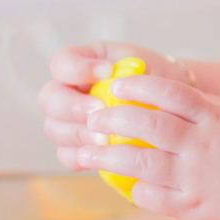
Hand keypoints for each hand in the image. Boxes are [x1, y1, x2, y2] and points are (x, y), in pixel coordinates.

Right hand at [39, 42, 193, 171]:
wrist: (170, 107)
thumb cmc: (155, 81)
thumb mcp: (143, 66)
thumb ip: (128, 72)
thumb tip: (115, 85)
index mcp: (82, 66)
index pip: (61, 63)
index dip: (75, 69)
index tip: (106, 71)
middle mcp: (69, 93)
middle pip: (49, 99)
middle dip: (73, 106)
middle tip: (99, 110)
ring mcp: (69, 122)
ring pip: (55, 129)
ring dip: (80, 133)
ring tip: (106, 138)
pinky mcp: (78, 148)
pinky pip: (67, 155)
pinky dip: (83, 156)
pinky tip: (102, 155)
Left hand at [77, 74, 219, 219]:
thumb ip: (208, 111)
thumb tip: (175, 101)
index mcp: (214, 119)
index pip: (169, 93)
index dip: (138, 86)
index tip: (116, 85)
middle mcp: (200, 145)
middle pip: (147, 124)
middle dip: (113, 118)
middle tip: (91, 117)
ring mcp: (195, 176)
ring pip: (140, 160)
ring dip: (108, 154)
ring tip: (88, 151)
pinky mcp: (193, 205)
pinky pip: (153, 196)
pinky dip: (135, 188)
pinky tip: (127, 184)